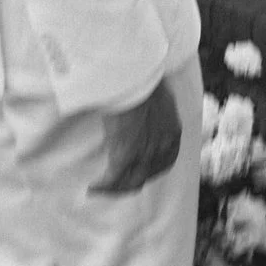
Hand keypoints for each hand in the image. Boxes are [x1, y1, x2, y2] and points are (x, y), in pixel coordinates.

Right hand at [89, 76, 182, 195]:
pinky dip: (102, 186)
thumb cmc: (144, 79)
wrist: (136, 77)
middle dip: (131, 181)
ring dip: (115, 188)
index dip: (152, 168)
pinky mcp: (126, 154)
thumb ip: (156, 110)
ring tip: (100, 189)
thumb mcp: (158, 95)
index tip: (139, 169)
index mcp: (173, 132)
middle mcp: (162, 147)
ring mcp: (145, 154)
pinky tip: (92, 187)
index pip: (167, 160)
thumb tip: (145, 110)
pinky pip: (113, 178)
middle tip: (116, 183)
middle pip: (147, 174)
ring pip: (131, 181)